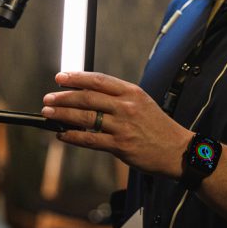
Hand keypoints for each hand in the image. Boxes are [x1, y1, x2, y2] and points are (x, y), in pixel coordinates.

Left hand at [41, 71, 192, 177]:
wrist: (177, 150)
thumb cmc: (158, 126)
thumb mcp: (141, 102)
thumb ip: (118, 97)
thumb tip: (87, 94)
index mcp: (131, 92)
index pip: (98, 80)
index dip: (76, 78)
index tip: (60, 77)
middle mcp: (126, 107)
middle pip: (88, 97)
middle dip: (64, 97)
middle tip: (48, 97)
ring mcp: (123, 126)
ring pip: (86, 118)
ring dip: (63, 115)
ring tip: (48, 114)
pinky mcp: (121, 146)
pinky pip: (91, 140)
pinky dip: (73, 136)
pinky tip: (62, 134)